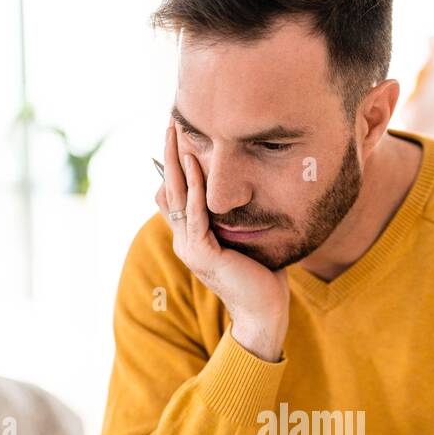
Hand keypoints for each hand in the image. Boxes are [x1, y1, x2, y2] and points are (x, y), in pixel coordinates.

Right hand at [155, 118, 288, 361]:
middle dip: (169, 154)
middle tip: (171, 122)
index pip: (174, 194)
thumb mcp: (246, 238)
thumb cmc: (262, 277)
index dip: (173, 165)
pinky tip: (195, 163)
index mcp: (191, 237)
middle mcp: (183, 241)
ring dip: (176, 162)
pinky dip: (194, 186)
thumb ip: (236, 218)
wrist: (264, 312)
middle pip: (169, 188)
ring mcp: (189, 248)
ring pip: (177, 196)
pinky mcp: (202, 254)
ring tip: (177, 132)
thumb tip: (247, 192)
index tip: (179, 136)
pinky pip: (194, 213)